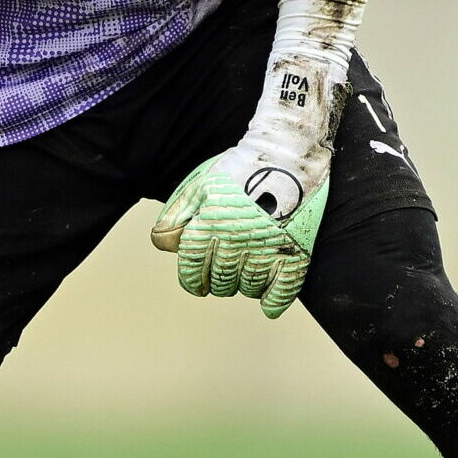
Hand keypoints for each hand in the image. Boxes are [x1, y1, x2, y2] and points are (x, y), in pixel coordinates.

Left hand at [149, 145, 329, 318]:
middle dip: (218, 282)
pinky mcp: (295, 251)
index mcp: (209, 224)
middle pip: (220, 282)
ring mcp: (267, 248)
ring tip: (246, 272)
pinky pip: (281, 290)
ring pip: (248, 287)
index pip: (191, 269)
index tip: (197, 284)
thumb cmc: (241, 167)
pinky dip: (273, 301)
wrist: (288, 152)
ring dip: (244, 286)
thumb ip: (177, 215)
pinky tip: (267, 304)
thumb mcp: (201, 185)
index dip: (192, 281)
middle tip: (223, 274)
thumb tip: (162, 243)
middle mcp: (236, 240)